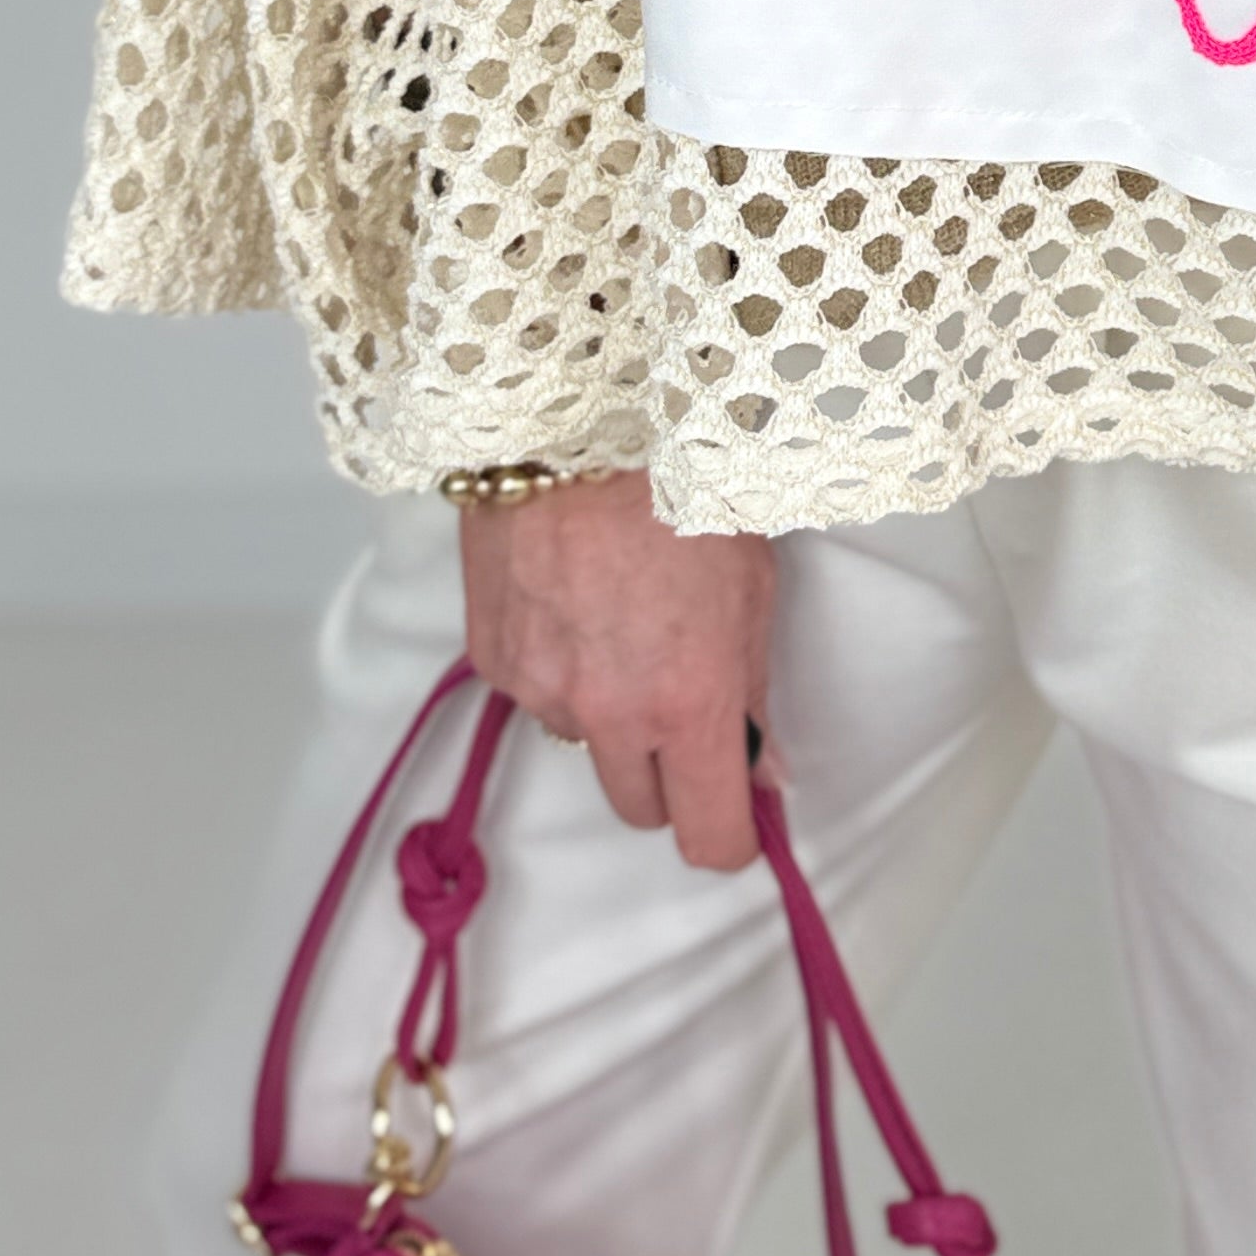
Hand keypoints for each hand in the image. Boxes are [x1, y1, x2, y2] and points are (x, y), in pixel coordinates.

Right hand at [458, 471, 775, 871]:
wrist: (575, 418)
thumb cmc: (681, 486)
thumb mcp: (752, 586)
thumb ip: (754, 691)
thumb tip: (763, 769)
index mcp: (688, 700)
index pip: (707, 835)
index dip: (730, 837)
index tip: (740, 816)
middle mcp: (609, 713)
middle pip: (640, 807)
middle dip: (669, 774)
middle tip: (684, 707)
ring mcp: (540, 691)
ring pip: (584, 742)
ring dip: (607, 710)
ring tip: (622, 620)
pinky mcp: (491, 661)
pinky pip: (533, 694)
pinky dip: (557, 665)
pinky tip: (572, 598)